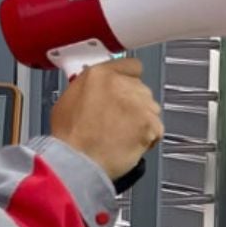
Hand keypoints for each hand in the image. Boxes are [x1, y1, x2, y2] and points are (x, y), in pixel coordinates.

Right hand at [51, 58, 163, 178]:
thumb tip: (96, 90)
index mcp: (100, 74)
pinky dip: (148, 138)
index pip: (131, 66)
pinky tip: (130, 144)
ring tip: (122, 135)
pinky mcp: (150, 123)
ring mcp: (139, 103)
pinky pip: (157, 130)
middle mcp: (123, 84)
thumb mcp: (68, 99)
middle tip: (119, 120)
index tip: (126, 88)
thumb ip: (89, 88)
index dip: (128, 80)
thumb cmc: (69, 137)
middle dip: (133, 104)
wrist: (78, 160)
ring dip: (142, 121)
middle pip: (141, 89)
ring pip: (151, 109)